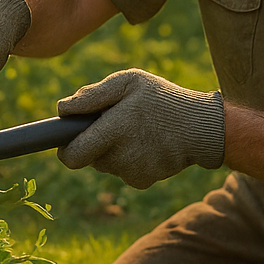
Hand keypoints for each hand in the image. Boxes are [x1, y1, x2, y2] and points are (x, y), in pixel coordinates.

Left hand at [57, 69, 223, 188]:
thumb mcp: (129, 82)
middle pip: (87, 158)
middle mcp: (121, 156)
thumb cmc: (163, 99)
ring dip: (112, 150)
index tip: (65, 141)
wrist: (202, 128)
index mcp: (114, 130)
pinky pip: (122, 171)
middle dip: (91, 144)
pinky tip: (146, 145)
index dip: (64, 149)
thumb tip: (62, 109)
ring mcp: (131, 172)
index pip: (72, 155)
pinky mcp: (142, 181)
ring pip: (105, 164)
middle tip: (110, 126)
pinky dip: (128, 159)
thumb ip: (93, 95)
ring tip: (135, 130)